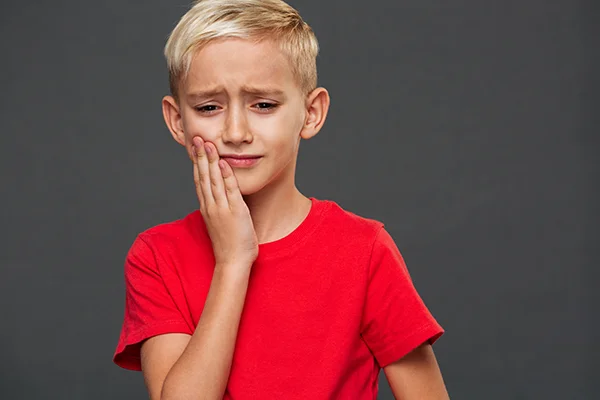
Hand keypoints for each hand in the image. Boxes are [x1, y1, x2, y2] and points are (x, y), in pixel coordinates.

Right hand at [192, 136, 258, 270]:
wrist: (232, 263)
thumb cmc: (230, 246)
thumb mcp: (221, 224)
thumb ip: (219, 210)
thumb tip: (220, 199)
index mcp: (208, 208)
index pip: (200, 181)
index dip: (197, 163)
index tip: (196, 148)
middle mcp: (211, 206)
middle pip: (203, 177)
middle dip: (200, 156)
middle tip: (197, 138)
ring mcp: (222, 209)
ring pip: (213, 180)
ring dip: (210, 161)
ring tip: (207, 144)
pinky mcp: (235, 212)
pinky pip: (229, 191)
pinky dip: (225, 176)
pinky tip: (222, 163)